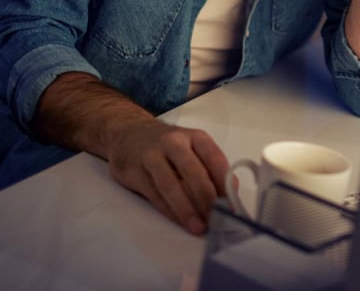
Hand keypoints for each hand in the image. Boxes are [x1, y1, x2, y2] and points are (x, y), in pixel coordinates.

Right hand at [105, 117, 230, 234]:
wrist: (127, 133)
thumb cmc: (167, 146)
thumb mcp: (192, 147)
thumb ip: (210, 167)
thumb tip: (230, 192)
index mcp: (194, 137)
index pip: (214, 158)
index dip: (224, 183)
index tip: (232, 204)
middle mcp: (173, 142)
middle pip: (193, 171)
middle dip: (206, 198)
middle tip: (215, 219)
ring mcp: (151, 155)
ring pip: (171, 185)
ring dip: (187, 209)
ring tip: (198, 226)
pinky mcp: (134, 171)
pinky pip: (154, 194)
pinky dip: (169, 210)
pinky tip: (179, 220)